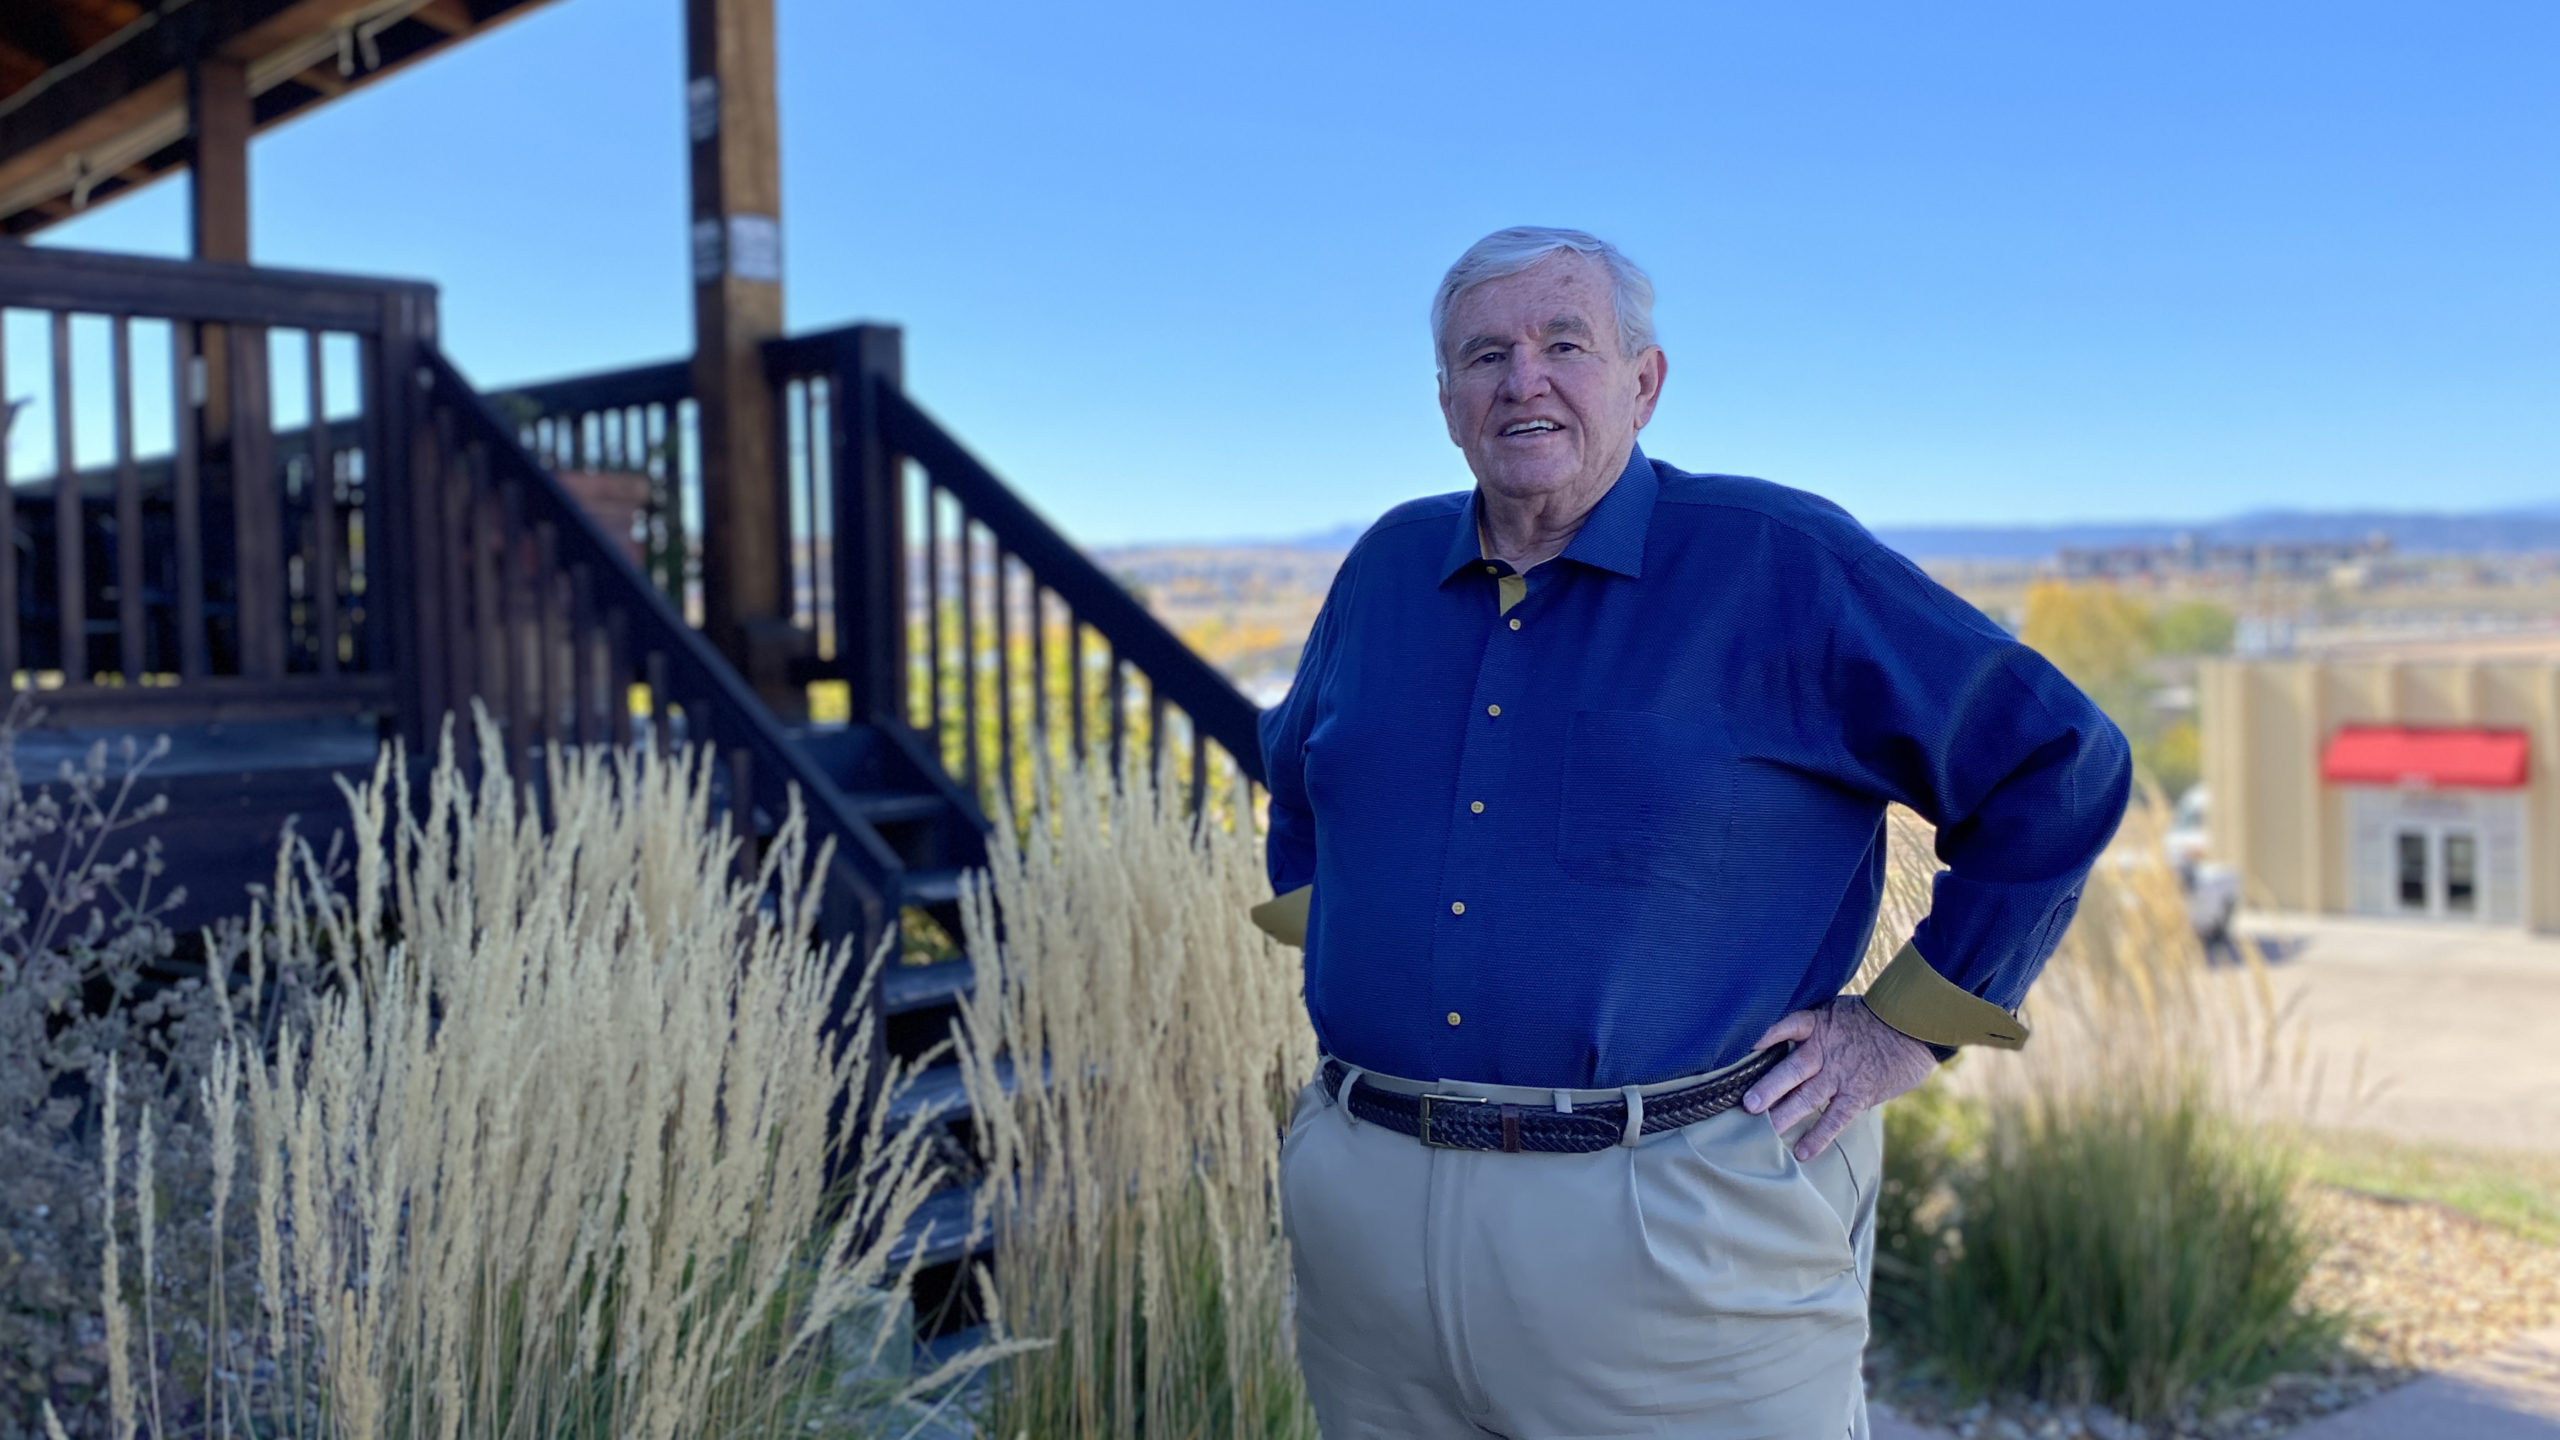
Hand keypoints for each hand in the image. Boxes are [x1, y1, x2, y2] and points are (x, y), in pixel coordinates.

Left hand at [1742, 996, 1936, 1161]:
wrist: (1913, 1028)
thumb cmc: (1872, 1018)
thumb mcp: (1837, 1010)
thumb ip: (1810, 1023)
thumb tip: (1777, 1033)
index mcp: (1817, 1024)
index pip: (1785, 1026)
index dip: (1765, 1036)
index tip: (1743, 1048)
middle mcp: (1825, 1050)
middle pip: (1790, 1070)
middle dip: (1767, 1088)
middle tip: (1746, 1105)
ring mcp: (1841, 1074)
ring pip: (1807, 1097)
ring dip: (1784, 1114)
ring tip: (1764, 1129)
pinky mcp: (1858, 1094)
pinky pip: (1835, 1119)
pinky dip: (1818, 1137)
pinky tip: (1801, 1152)